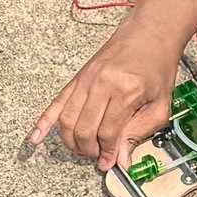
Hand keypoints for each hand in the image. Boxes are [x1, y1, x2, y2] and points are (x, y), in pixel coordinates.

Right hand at [29, 13, 184, 168]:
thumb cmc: (158, 65)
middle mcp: (101, 84)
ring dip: (71, 141)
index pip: (107, 133)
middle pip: (84, 129)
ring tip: (82, 149)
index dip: (107, 153)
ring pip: (67, 120)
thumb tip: (122, 160)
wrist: (150, 33)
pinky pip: (57, 103)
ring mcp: (86, 80)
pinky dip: (44, 122)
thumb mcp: (160, 104)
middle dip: (89, 150)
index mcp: (125, 91)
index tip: (109, 162)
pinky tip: (36, 137)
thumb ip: (140, 132)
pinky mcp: (78, 78)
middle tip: (97, 156)